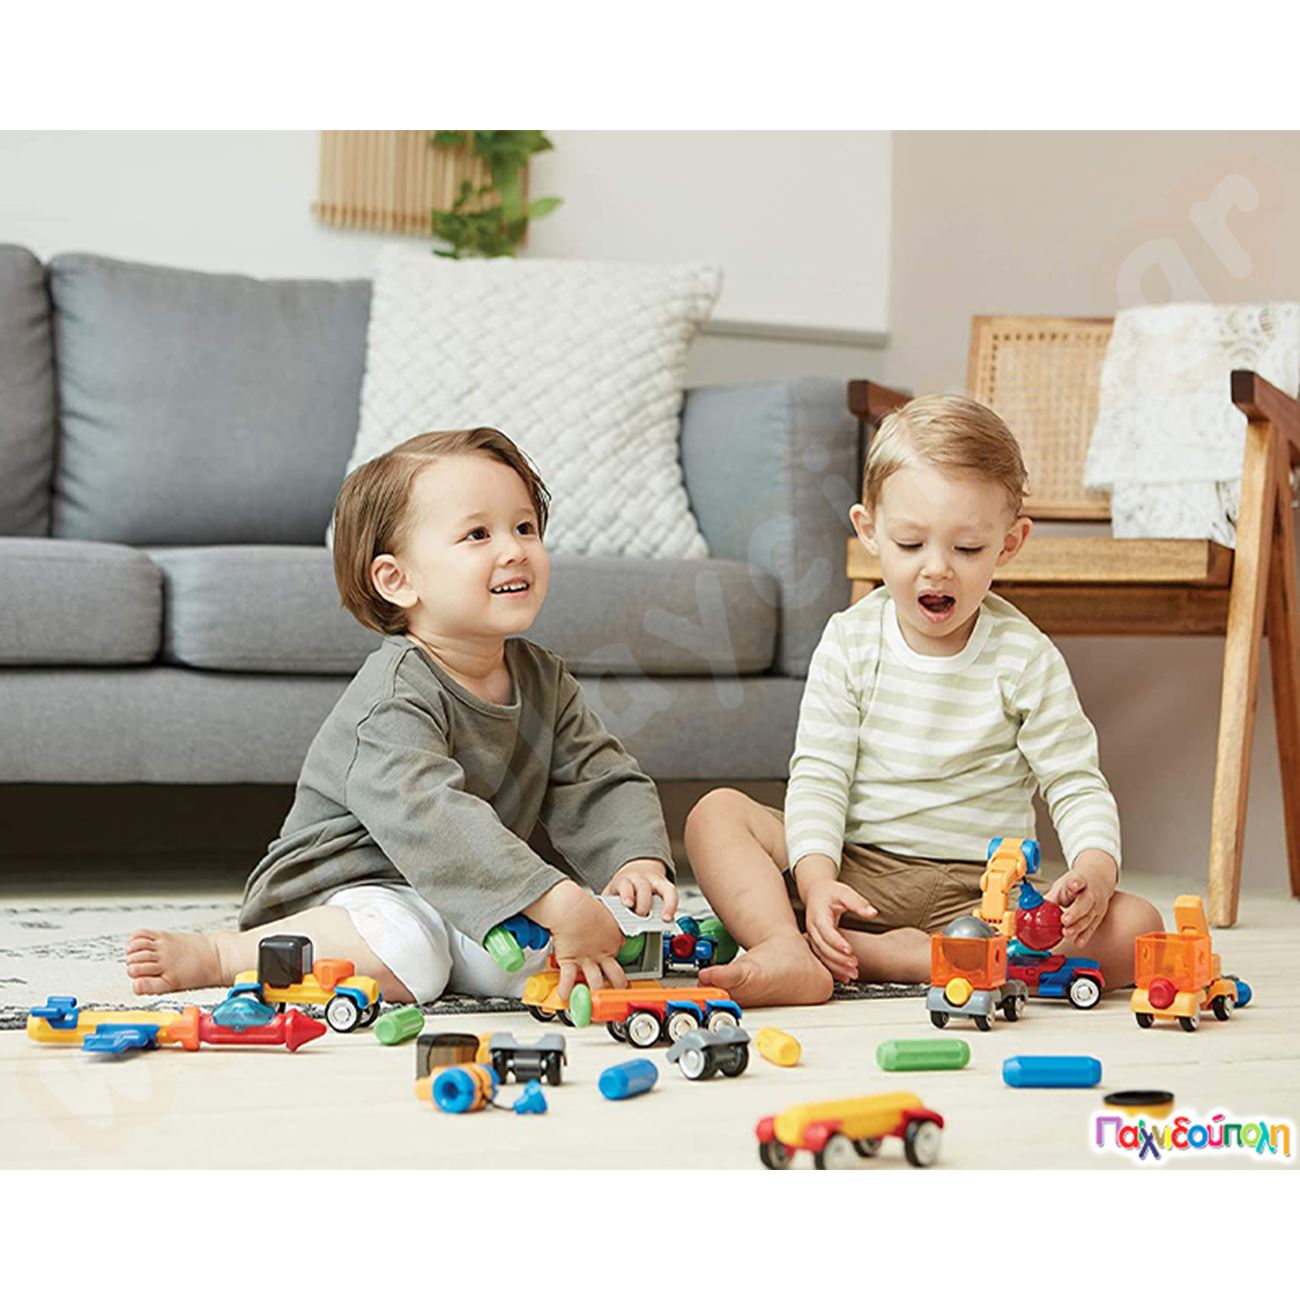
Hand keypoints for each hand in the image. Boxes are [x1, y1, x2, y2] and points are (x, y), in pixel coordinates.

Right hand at [526, 880, 628, 1001]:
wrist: (571, 908)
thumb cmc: (586, 906)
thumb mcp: (606, 913)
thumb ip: (610, 925)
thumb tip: (613, 929)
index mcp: (613, 940)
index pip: (620, 954)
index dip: (618, 961)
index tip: (618, 967)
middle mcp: (602, 953)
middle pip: (617, 975)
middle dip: (620, 986)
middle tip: (620, 993)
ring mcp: (587, 959)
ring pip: (597, 982)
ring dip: (596, 994)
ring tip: (596, 1004)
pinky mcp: (570, 961)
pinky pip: (569, 980)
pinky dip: (566, 990)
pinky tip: (565, 997)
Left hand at [604, 858, 677, 919]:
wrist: (636, 871)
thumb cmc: (623, 888)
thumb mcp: (612, 895)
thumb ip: (610, 908)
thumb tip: (607, 929)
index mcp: (623, 880)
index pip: (625, 884)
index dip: (627, 894)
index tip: (627, 904)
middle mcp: (640, 878)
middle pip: (644, 887)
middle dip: (643, 903)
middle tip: (641, 916)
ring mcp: (655, 881)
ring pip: (662, 888)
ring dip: (664, 904)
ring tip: (663, 918)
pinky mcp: (666, 885)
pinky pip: (672, 894)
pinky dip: (672, 906)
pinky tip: (669, 917)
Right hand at [802, 877, 876, 982]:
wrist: (815, 892)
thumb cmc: (831, 892)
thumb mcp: (844, 892)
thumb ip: (858, 903)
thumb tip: (872, 913)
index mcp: (818, 915)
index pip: (826, 932)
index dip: (837, 942)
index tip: (850, 951)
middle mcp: (812, 928)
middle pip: (822, 947)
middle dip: (838, 958)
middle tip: (854, 965)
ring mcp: (812, 937)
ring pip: (821, 956)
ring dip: (836, 967)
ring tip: (853, 975)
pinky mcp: (816, 943)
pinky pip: (822, 959)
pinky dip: (832, 969)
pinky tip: (844, 977)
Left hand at [1044, 850, 1117, 947]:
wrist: (1097, 880)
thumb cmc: (1076, 884)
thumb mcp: (1062, 886)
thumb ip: (1050, 898)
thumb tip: (1032, 909)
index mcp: (1080, 881)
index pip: (1078, 881)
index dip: (1075, 884)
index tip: (1072, 885)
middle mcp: (1091, 894)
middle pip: (1085, 903)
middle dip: (1075, 912)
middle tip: (1064, 920)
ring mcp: (1096, 906)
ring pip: (1089, 917)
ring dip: (1078, 926)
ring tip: (1067, 932)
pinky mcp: (1098, 917)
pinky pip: (1092, 927)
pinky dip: (1085, 935)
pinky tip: (1078, 941)